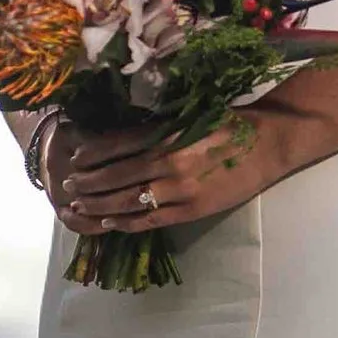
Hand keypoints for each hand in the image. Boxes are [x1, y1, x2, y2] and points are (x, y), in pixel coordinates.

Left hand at [51, 103, 307, 238]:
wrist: (268, 143)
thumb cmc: (230, 123)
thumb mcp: (189, 115)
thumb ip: (157, 126)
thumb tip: (121, 133)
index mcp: (166, 133)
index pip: (116, 145)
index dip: (91, 154)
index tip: (75, 159)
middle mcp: (167, 160)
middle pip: (115, 175)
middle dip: (88, 182)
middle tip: (69, 185)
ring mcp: (179, 188)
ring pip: (128, 201)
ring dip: (100, 204)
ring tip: (81, 204)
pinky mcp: (192, 210)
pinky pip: (151, 220)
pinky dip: (127, 223)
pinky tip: (111, 222)